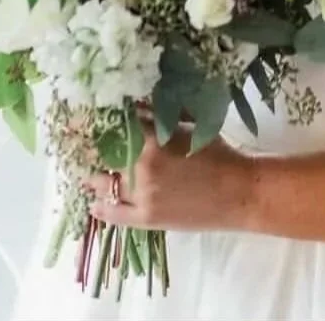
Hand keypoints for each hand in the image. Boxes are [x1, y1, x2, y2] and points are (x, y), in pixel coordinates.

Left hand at [87, 123, 256, 231]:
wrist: (240, 192)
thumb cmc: (218, 153)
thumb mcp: (188, 126)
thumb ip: (158, 116)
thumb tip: (134, 106)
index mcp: (150, 138)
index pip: (112, 127)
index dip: (97, 123)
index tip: (84, 120)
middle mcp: (140, 165)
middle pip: (101, 154)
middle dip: (92, 148)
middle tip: (84, 145)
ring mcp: (142, 194)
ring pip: (103, 183)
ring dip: (94, 176)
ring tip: (89, 171)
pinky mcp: (147, 218)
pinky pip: (113, 214)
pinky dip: (100, 208)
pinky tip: (94, 202)